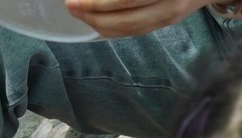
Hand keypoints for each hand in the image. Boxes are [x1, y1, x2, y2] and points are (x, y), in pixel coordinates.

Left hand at [64, 0, 204, 36]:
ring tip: (79, 14)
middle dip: (93, 14)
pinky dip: (114, 29)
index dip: (98, 1)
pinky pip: (136, 31)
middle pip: (126, 18)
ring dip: (100, 25)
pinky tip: (97, 21)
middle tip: (71, 6)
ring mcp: (170, 17)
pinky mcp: (167, 23)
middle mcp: (171, 5)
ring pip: (130, 29)